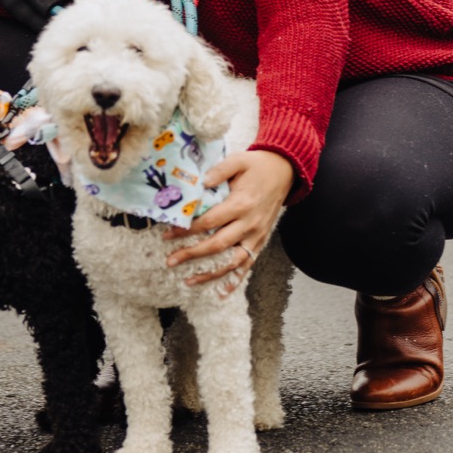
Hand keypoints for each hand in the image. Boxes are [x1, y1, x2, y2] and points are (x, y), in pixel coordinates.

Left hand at [163, 149, 293, 290]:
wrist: (285, 171)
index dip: (187, 230)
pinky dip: (235, 280)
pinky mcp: (261, 241)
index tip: (168, 235)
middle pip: (217, 245)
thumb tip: (199, 184)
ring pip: (232, 261)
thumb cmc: (257, 166)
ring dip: (210, 274)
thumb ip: (218, 171)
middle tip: (170, 261)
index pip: (209, 222)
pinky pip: (248, 265)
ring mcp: (256, 235)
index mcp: (241, 204)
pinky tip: (221, 292)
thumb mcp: (238, 160)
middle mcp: (249, 224)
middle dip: (192, 255)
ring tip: (189, 281)